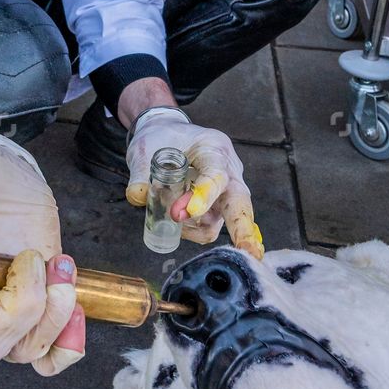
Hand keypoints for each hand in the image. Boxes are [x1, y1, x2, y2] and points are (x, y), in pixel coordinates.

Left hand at [125, 109, 262, 257]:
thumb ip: (141, 173)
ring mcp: (226, 192)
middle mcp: (228, 170)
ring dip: (193, 227)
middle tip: (250, 252)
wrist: (167, 135)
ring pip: (220, 221)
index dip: (204, 195)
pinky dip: (190, 230)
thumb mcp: (145, 150)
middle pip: (240, 203)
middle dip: (243, 228)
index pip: (216, 175)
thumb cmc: (160, 139)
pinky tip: (174, 220)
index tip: (188, 212)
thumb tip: (139, 196)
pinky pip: (208, 228)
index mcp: (213, 148)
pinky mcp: (218, 208)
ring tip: (168, 214)